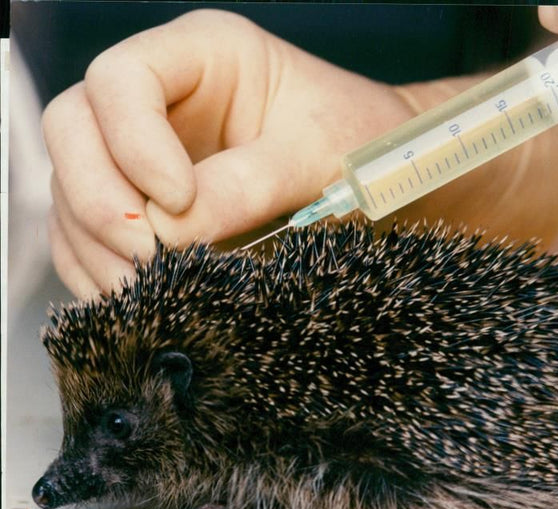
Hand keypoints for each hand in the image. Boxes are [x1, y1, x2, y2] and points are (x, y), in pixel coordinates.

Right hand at [42, 9, 421, 295]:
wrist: (384, 177)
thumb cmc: (360, 146)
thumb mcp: (315, 158)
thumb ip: (247, 186)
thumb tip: (173, 231)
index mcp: (205, 56)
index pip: (124, 80)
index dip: (134, 142)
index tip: (178, 200)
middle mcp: (164, 101)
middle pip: (76, 130)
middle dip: (100, 200)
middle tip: (146, 258)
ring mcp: (146, 154)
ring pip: (72, 189)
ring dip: (95, 247)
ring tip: (141, 295)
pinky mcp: (146, 207)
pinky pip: (91, 235)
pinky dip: (100, 270)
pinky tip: (132, 301)